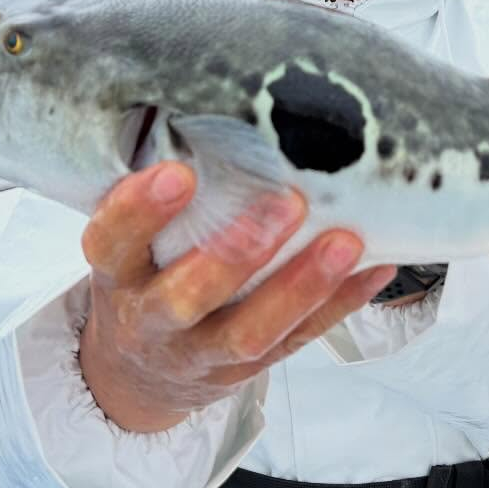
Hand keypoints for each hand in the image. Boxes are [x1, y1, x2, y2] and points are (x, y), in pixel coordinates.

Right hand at [78, 162, 395, 434]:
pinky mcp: (248, 367)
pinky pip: (298, 340)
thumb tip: (223, 115)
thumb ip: (158, 198)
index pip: (112, 243)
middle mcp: (152, 319)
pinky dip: (340, 303)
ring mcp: (200, 352)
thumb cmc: (143, 276)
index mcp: (117, 275)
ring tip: (345, 241)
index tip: (178, 171)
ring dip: (300, 285)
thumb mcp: (127, 243)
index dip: (139, 211)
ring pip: (248, 331)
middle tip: (287, 202)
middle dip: (236, 252)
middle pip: (187, 296)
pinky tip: (376, 267)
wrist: (139, 372)